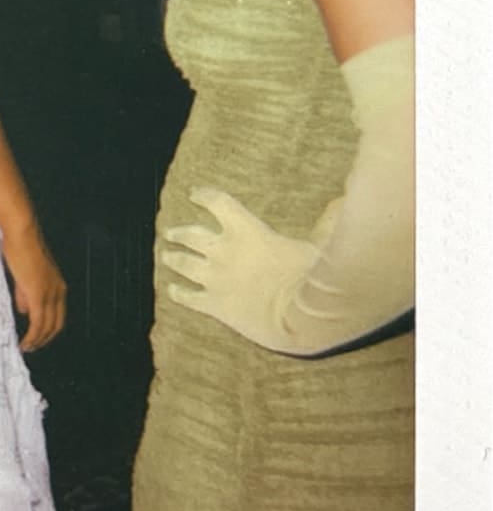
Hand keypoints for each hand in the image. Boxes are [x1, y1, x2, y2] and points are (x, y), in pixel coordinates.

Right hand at [2, 220, 66, 351]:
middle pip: (56, 325)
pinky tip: (25, 342)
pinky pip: (38, 323)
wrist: (21, 234)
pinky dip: (32, 336)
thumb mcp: (25, 276)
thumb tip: (24, 310)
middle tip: (31, 348)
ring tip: (26, 348)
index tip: (37, 338)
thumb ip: (25, 294)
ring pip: (47, 327)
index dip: (48, 330)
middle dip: (44, 340)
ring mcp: (49, 294)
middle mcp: (58, 291)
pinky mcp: (38, 295)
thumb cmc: (21, 248)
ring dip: (37, 341)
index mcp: (58, 286)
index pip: (58, 316)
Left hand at [160, 186, 318, 348]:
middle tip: (171, 231)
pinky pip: (187, 296)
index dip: (203, 195)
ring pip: (182, 263)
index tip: (195, 193)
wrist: (295, 317)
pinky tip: (172, 291)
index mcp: (246, 230)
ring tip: (167, 256)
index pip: (217, 203)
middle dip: (178, 232)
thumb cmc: (309, 278)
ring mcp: (214, 278)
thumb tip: (342, 199)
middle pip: (190, 234)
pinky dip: (177, 293)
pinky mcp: (213, 304)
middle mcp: (223, 251)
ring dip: (172, 258)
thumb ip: (325, 223)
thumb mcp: (317, 246)